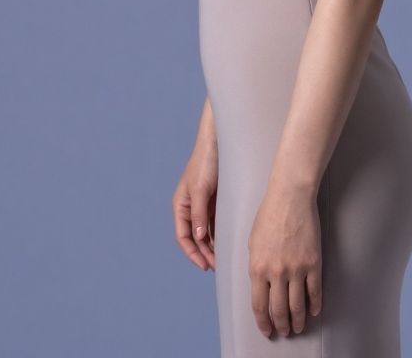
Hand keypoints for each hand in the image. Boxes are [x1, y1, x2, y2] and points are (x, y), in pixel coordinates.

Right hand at [172, 118, 217, 270]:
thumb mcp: (200, 190)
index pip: (183, 237)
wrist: (219, 143)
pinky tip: (230, 245)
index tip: (204, 266)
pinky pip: (216, 225)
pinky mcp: (215, 203)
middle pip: (195, 239)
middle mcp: (190, 209)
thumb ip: (199, 214)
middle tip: (219, 267)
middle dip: (205, 254)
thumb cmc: (205, 163)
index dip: (192, 253)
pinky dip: (221, 236)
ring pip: (206, 234)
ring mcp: (203, 207)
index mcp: (181, 206)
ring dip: (213, 248)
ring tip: (226, 260)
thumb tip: (199, 237)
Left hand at [246, 180, 322, 337]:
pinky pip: (315, 291)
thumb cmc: (268, 216)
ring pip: (297, 305)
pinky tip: (314, 311)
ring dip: (298, 320)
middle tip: (284, 332)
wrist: (290, 198)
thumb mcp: (252, 243)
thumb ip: (256, 266)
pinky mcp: (313, 263)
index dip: (262, 321)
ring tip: (299, 327)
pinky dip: (315, 305)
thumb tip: (260, 284)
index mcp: (257, 267)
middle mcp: (275, 272)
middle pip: (278, 309)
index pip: (259, 304)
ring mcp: (296, 269)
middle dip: (281, 325)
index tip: (266, 330)